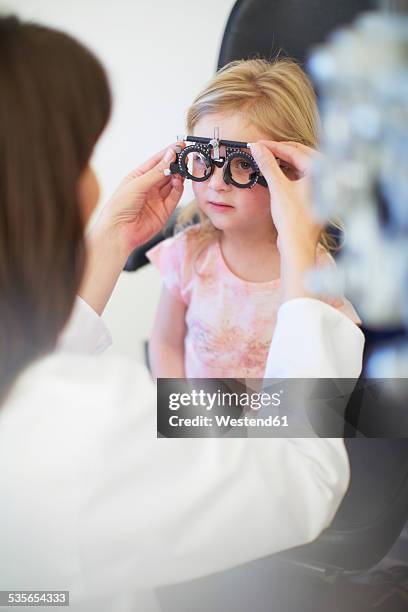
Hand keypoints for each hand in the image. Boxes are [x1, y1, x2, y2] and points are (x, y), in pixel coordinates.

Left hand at [97, 145, 183, 256]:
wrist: (118, 233)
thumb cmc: (119, 207)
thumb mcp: (138, 184)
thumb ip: (157, 171)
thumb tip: (170, 155)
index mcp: (138, 177)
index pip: (157, 161)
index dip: (169, 153)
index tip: (180, 145)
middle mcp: (149, 187)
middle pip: (166, 171)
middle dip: (176, 163)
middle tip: (185, 156)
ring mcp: (157, 198)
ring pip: (172, 183)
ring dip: (179, 175)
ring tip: (184, 167)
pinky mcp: (164, 211)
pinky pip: (175, 196)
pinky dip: (179, 188)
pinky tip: (180, 181)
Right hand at [249, 141, 322, 299]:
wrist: (298, 246)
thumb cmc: (293, 221)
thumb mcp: (278, 188)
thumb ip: (268, 165)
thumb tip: (257, 148)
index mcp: (320, 170)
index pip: (294, 150)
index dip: (274, 146)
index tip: (258, 144)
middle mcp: (324, 176)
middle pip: (300, 155)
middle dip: (280, 151)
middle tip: (262, 149)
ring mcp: (320, 187)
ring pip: (301, 166)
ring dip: (284, 162)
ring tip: (267, 160)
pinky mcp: (314, 197)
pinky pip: (301, 177)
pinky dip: (288, 173)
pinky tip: (277, 174)